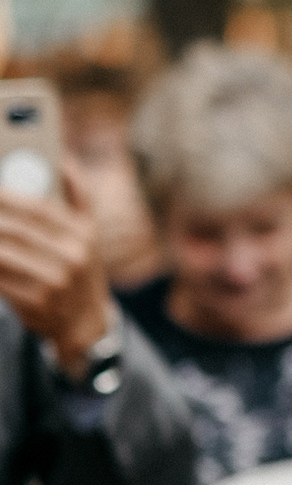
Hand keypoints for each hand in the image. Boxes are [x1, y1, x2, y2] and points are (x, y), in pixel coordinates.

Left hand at [0, 167, 113, 366]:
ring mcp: (55, 281)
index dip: (6, 197)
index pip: (37, 208)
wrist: (85, 323)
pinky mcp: (36, 302)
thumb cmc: (82, 271)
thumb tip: (67, 161)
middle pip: (15, 230)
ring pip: (2, 255)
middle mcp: (72, 256)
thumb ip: (78, 197)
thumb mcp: (89, 234)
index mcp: (82, 234)